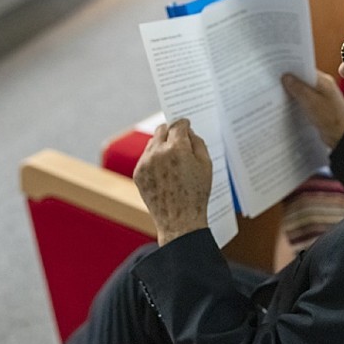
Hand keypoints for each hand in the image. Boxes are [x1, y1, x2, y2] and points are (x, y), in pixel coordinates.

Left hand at [133, 119, 212, 245]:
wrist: (179, 220)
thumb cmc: (197, 193)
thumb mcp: (206, 165)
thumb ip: (198, 143)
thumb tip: (188, 132)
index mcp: (177, 148)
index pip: (178, 125)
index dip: (184, 123)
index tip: (186, 123)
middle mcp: (158, 152)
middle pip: (162, 129)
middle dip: (171, 130)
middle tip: (178, 136)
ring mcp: (145, 163)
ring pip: (152, 142)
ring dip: (162, 144)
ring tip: (173, 156)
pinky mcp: (138, 173)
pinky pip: (146, 157)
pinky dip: (154, 158)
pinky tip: (165, 170)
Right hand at [282, 71, 343, 148]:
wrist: (342, 136)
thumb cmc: (331, 119)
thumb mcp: (312, 103)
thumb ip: (299, 89)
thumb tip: (286, 76)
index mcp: (323, 81)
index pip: (304, 68)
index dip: (291, 67)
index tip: (277, 67)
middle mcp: (321, 86)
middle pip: (302, 78)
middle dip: (288, 79)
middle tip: (272, 80)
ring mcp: (319, 95)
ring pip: (301, 89)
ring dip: (291, 91)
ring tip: (275, 91)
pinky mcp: (316, 105)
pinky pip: (303, 98)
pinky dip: (295, 99)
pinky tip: (286, 103)